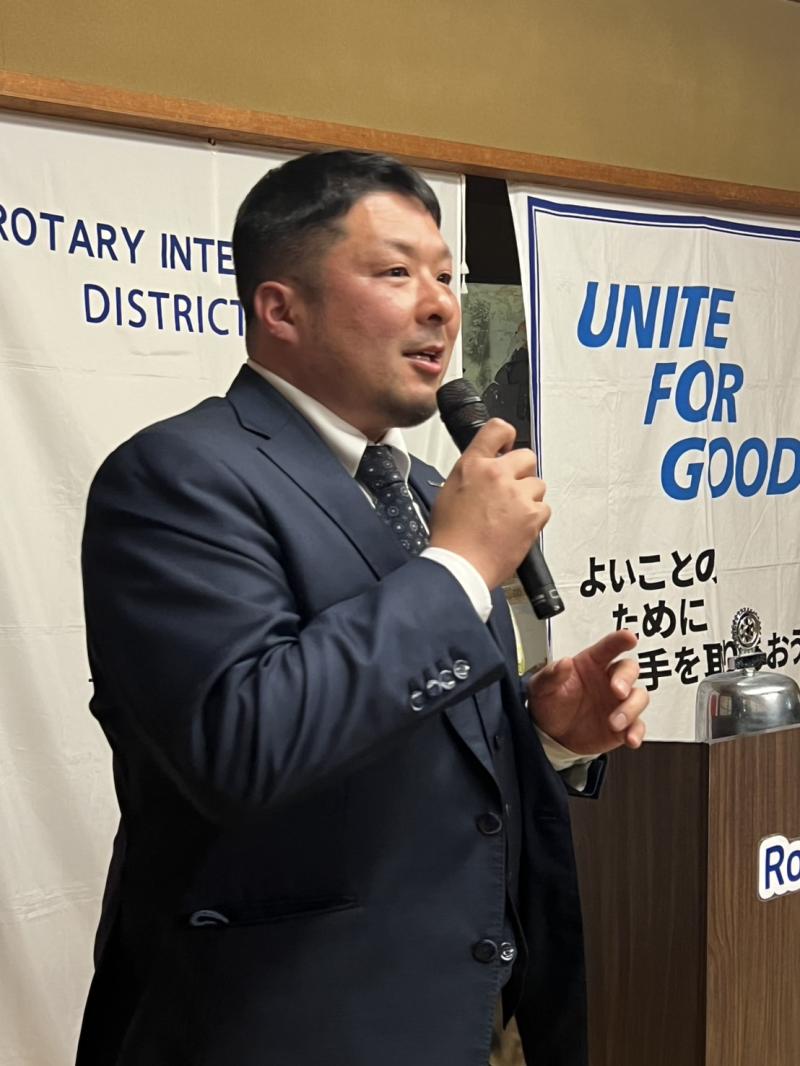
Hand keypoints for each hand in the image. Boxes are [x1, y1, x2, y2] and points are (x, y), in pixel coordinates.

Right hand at [429, 419, 548, 589]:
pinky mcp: (532, 515)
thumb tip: (483, 470)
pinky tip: (517, 527)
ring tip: (509, 516)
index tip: (508, 446)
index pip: (498, 429)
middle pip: (526, 457)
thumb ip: (472, 474)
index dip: (506, 436)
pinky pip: (544, 508)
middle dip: (520, 472)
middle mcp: (497, 474)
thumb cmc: (451, 536)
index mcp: (473, 465)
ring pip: (537, 484)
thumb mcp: (449, 492)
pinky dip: (534, 518)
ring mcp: (517, 494)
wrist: (460, 565)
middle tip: (509, 491)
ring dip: (528, 497)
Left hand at [527, 629, 647, 754]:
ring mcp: (618, 703)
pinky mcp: (623, 725)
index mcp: (591, 664)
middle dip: (626, 679)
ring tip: (614, 723)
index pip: (608, 647)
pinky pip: (638, 726)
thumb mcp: (541, 687)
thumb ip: (551, 675)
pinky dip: (637, 732)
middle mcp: (609, 680)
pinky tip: (630, 738)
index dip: (620, 640)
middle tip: (618, 691)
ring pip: (638, 697)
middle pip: (629, 670)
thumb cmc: (549, 703)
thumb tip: (564, 663)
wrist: (549, 735)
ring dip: (630, 709)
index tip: (629, 637)